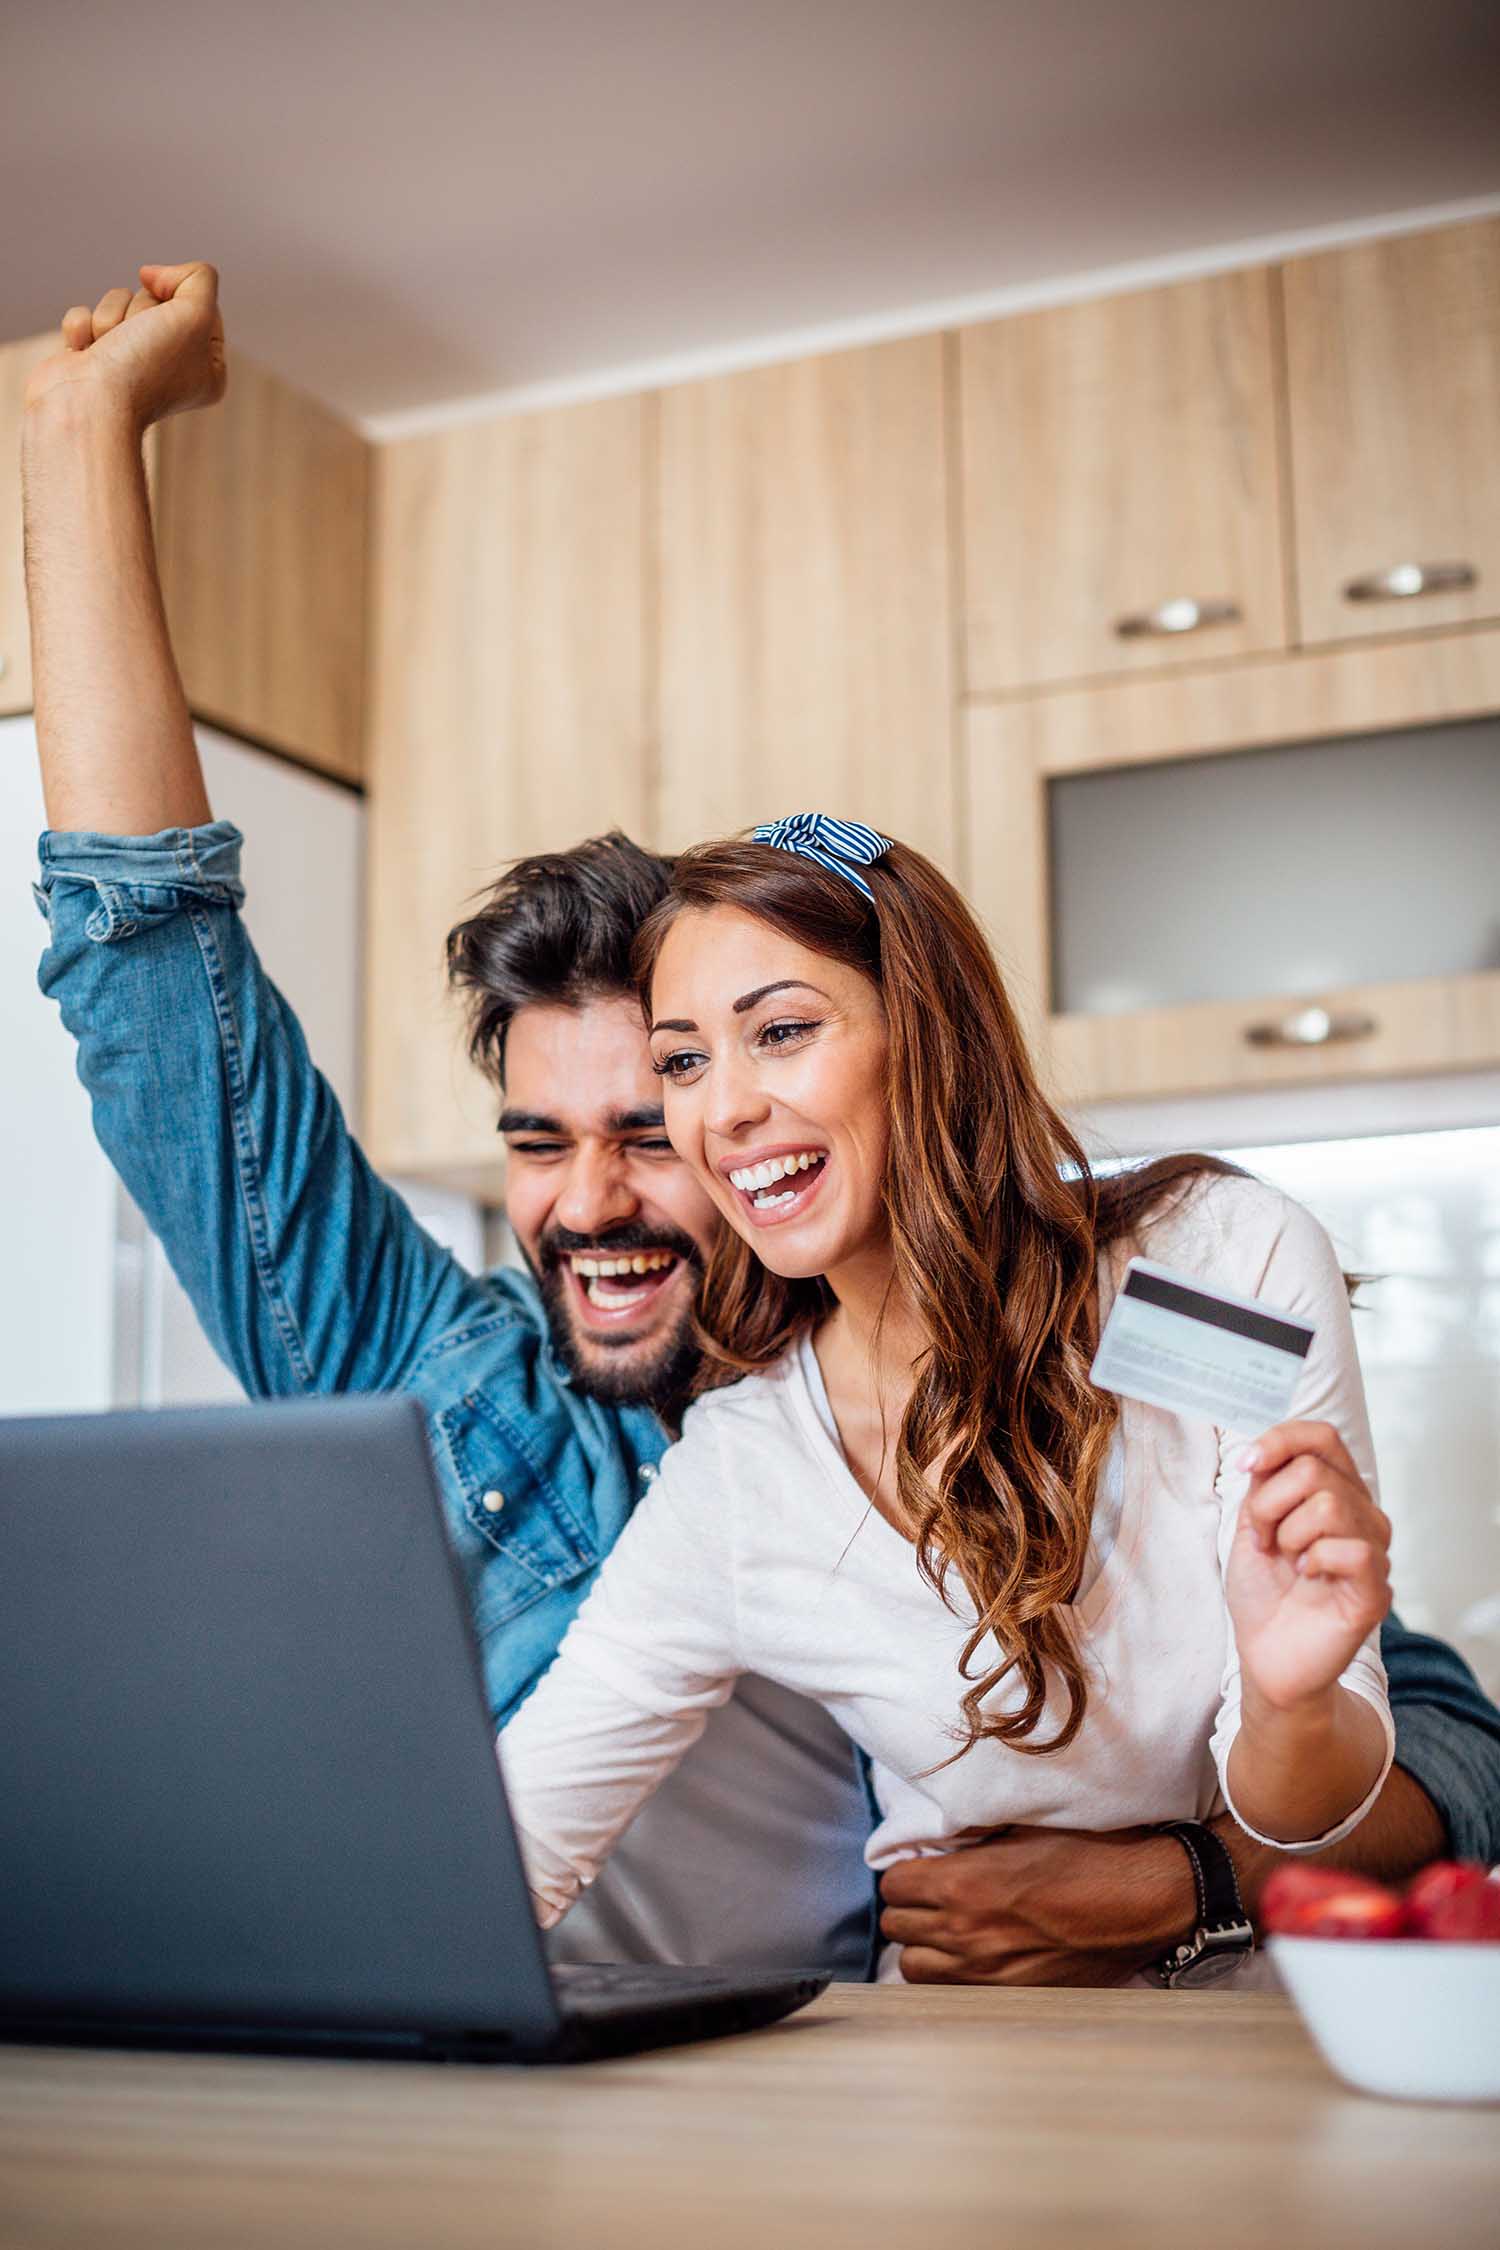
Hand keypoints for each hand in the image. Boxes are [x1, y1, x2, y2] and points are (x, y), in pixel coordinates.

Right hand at [24, 262, 225, 430]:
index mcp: (207, 367)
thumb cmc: (146, 366)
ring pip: (118, 301)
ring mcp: (128, 362)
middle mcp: (171, 366)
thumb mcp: (197, 313)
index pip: (198, 303)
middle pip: (155, 297)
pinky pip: (86, 315)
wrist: (90, 406)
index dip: (180, 299)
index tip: (171, 321)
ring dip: (110, 318)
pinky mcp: (92, 358)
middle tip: (137, 341)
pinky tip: (85, 355)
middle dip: (140, 310)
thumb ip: (199, 278)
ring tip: (110, 351)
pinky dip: (82, 329)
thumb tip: (155, 274)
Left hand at [878, 1825, 1197, 1985]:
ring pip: (914, 1968)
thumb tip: (938, 1841)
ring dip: (923, 1946)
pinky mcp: (1011, 1996)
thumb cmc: (1088, 1852)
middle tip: (930, 1896)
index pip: (892, 1885)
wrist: (1144, 1898)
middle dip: (908, 1908)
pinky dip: (950, 1977)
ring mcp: (986, 1972)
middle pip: (896, 1927)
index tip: (919, 1868)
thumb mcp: (1020, 1826)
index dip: (903, 1873)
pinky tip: (971, 1958)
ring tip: (945, 1930)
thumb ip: (970, 1840)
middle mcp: (965, 1933)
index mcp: (962, 1884)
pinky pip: (951, 1994)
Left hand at [1226, 1419, 1391, 1714]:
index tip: (1246, 1466)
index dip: (1281, 1440)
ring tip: (1287, 1561)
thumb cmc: (1263, 1591)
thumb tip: (1268, 1448)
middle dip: (1268, 1504)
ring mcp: (1374, 1551)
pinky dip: (1315, 1561)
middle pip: (1314, 1471)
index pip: (1322, 1437)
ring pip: (1329, 1505)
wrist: (1266, 1654)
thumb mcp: (1252, 1523)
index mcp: (1335, 1492)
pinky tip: (1307, 1578)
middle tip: (1264, 1539)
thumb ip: (1265, 1482)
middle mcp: (1363, 1514)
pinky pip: (1353, 1551)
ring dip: (1288, 1534)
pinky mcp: (1376, 1590)